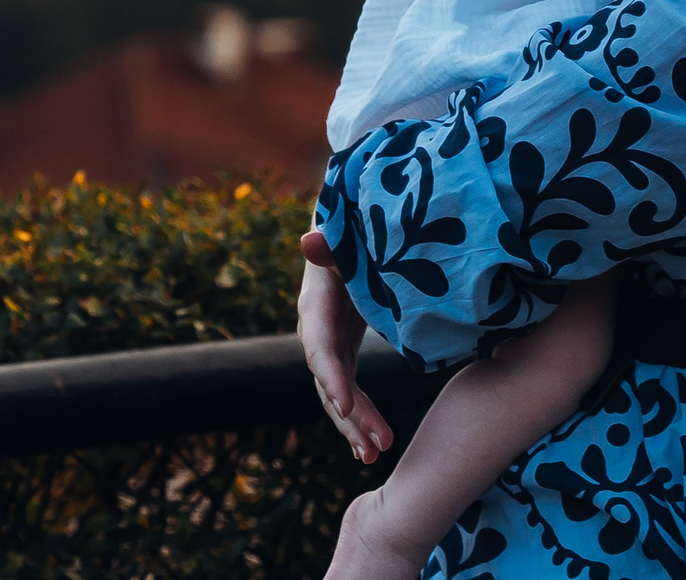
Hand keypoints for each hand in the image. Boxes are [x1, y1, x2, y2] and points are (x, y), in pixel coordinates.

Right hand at [299, 230, 392, 463]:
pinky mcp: (342, 350)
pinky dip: (358, 417)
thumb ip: (330, 244)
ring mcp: (328, 344)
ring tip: (374, 455)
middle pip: (329, 381)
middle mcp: (316, 331)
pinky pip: (346, 390)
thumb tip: (308, 241)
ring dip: (354, 427)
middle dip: (351, 415)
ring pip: (336, 394)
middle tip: (377, 446)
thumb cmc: (350, 229)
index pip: (320, 347)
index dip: (331, 376)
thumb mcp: (343, 236)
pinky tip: (368, 448)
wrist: (348, 230)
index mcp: (317, 304)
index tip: (347, 405)